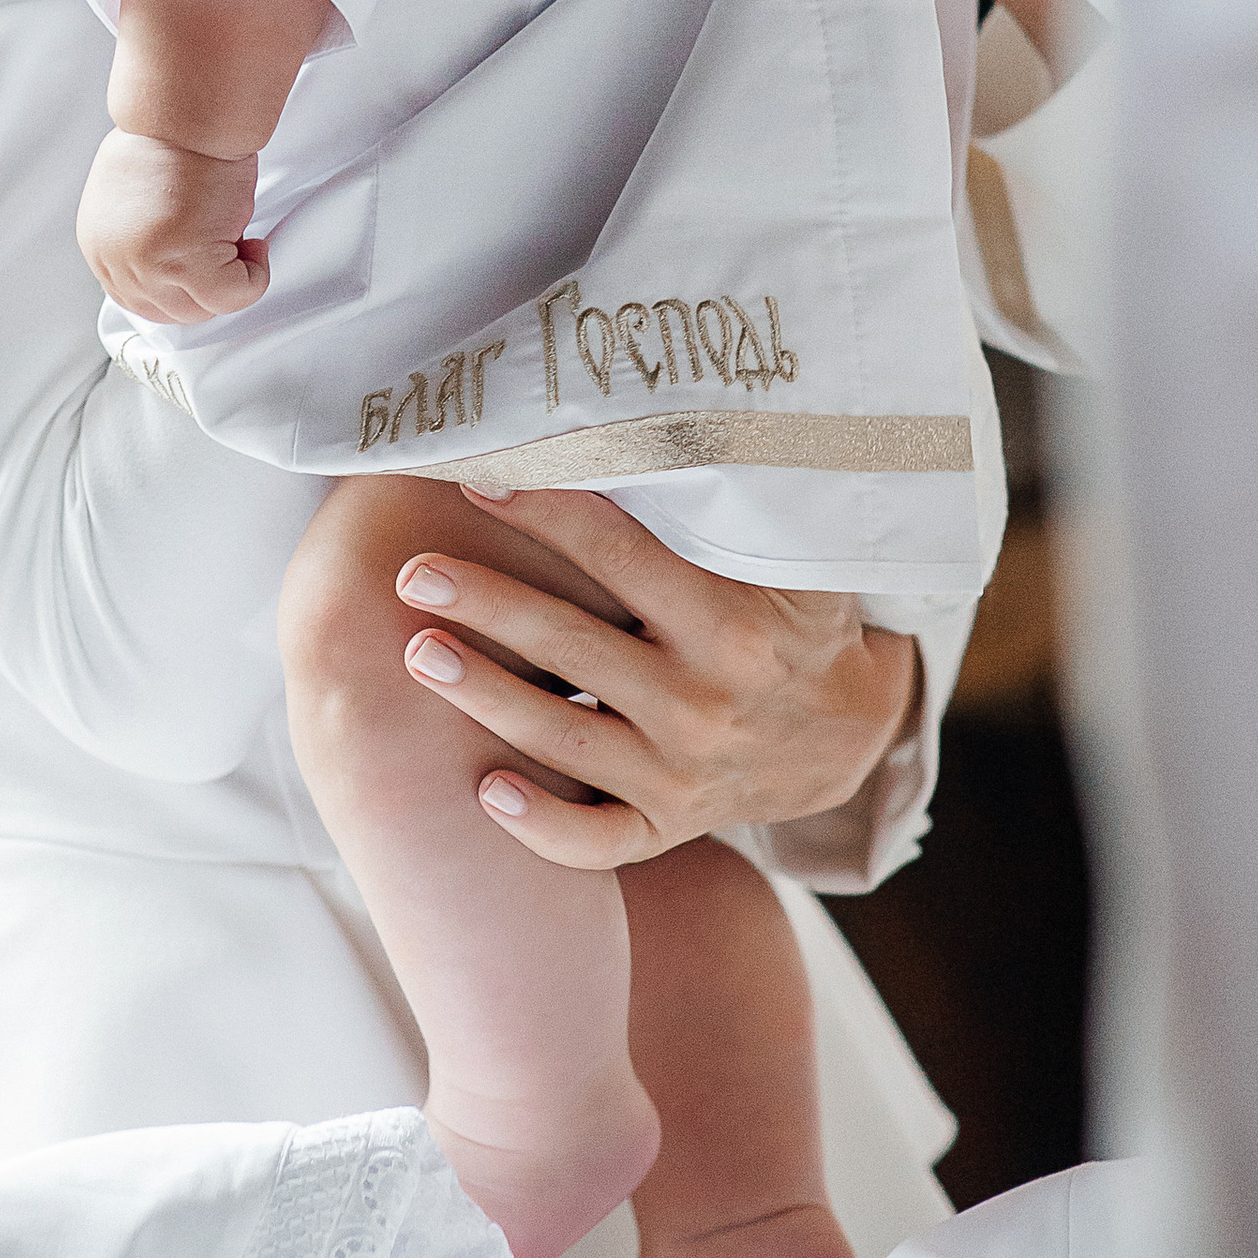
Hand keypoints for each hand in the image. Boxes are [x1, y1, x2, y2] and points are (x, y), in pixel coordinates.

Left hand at [77, 130, 265, 323]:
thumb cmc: (172, 138)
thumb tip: (174, 257)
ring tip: (241, 242)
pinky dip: (254, 276)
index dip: (179, 289)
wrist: (188, 114)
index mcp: (100, 245)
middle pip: (169, 312)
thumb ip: (142, 235)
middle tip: (229, 252)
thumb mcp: (135, 198)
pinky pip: (235, 296)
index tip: (206, 266)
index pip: (136, 299)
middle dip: (206, 289)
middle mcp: (117, 261)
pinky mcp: (187, 263)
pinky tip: (254, 243)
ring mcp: (150, 266)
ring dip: (230, 282)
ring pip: (201, 311)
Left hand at [393, 488, 920, 866]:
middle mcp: (705, 704)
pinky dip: (540, 826)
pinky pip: (597, 839)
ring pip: (567, 742)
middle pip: (575, 648)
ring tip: (417, 653)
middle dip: (489, 606)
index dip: (547, 515)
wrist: (845, 735)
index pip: (622, 557)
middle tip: (412, 573)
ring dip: (486, 698)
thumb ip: (729, 503)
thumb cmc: (796, 618)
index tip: (477, 481)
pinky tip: (483, 789)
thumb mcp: (791, 555)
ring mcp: (683, 775)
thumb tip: (650, 418)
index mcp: (734, 625)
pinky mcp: (669, 825)